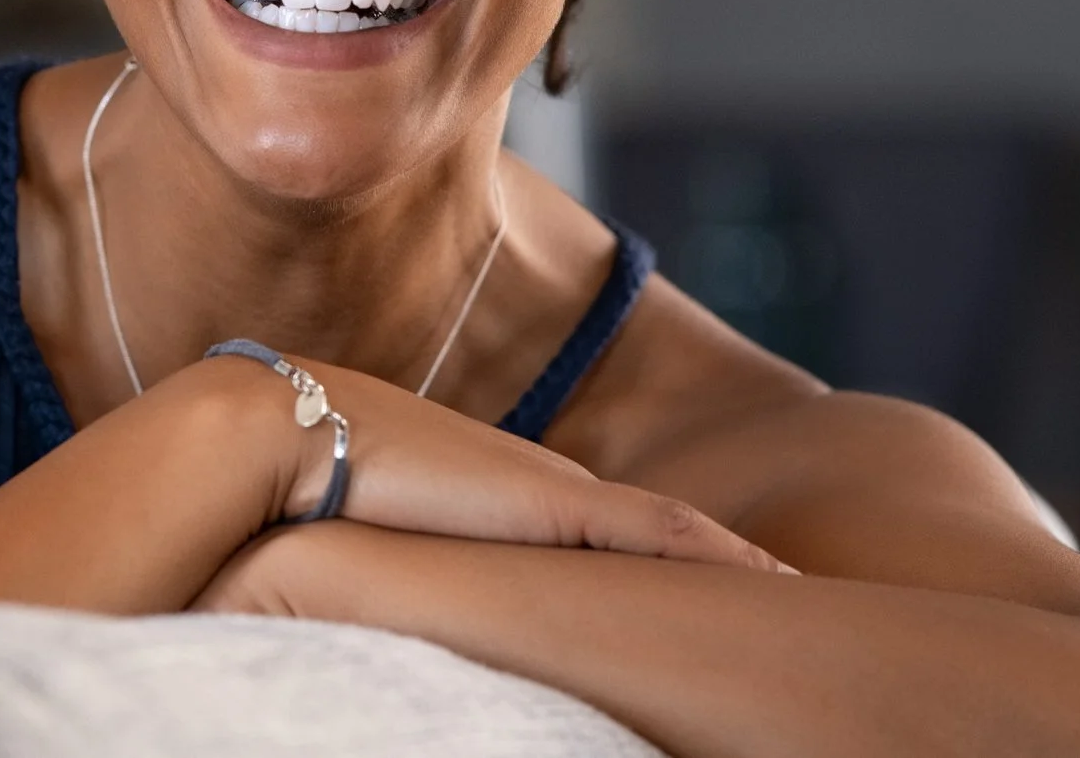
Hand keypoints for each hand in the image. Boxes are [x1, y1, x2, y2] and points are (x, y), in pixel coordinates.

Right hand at [205, 355, 789, 573]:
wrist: (274, 436)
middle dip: (720, 564)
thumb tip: (353, 643)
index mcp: (499, 505)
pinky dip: (723, 558)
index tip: (716, 587)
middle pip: (656, 536)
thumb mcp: (359, 555)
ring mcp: (553, 498)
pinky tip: (778, 582)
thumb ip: (387, 589)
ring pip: (676, 537)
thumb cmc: (289, 499)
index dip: (663, 564)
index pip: (602, 540)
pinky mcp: (556, 508)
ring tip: (805, 593)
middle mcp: (539, 494)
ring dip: (737, 566)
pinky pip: (665, 535)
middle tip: (794, 594)